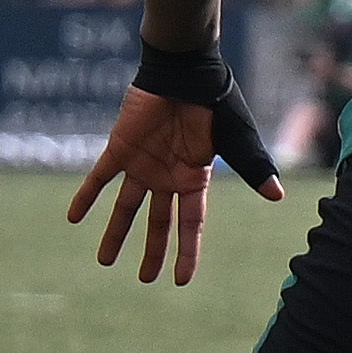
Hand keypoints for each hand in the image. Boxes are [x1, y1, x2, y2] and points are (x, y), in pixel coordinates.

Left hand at [61, 83, 255, 289]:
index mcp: (195, 177)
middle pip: (158, 222)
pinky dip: (86, 197)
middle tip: (145, 278)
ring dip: (115, 233)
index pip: (191, 224)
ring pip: (126, 207)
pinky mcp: (118, 149)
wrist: (185, 71)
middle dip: (153, 251)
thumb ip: (252, 167)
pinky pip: (98, 178)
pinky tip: (73, 218)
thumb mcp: (237, 139)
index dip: (187, 252)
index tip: (181, 281)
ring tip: (105, 260)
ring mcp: (142, 165)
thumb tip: (277, 195)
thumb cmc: (215, 102)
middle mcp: (167, 177)